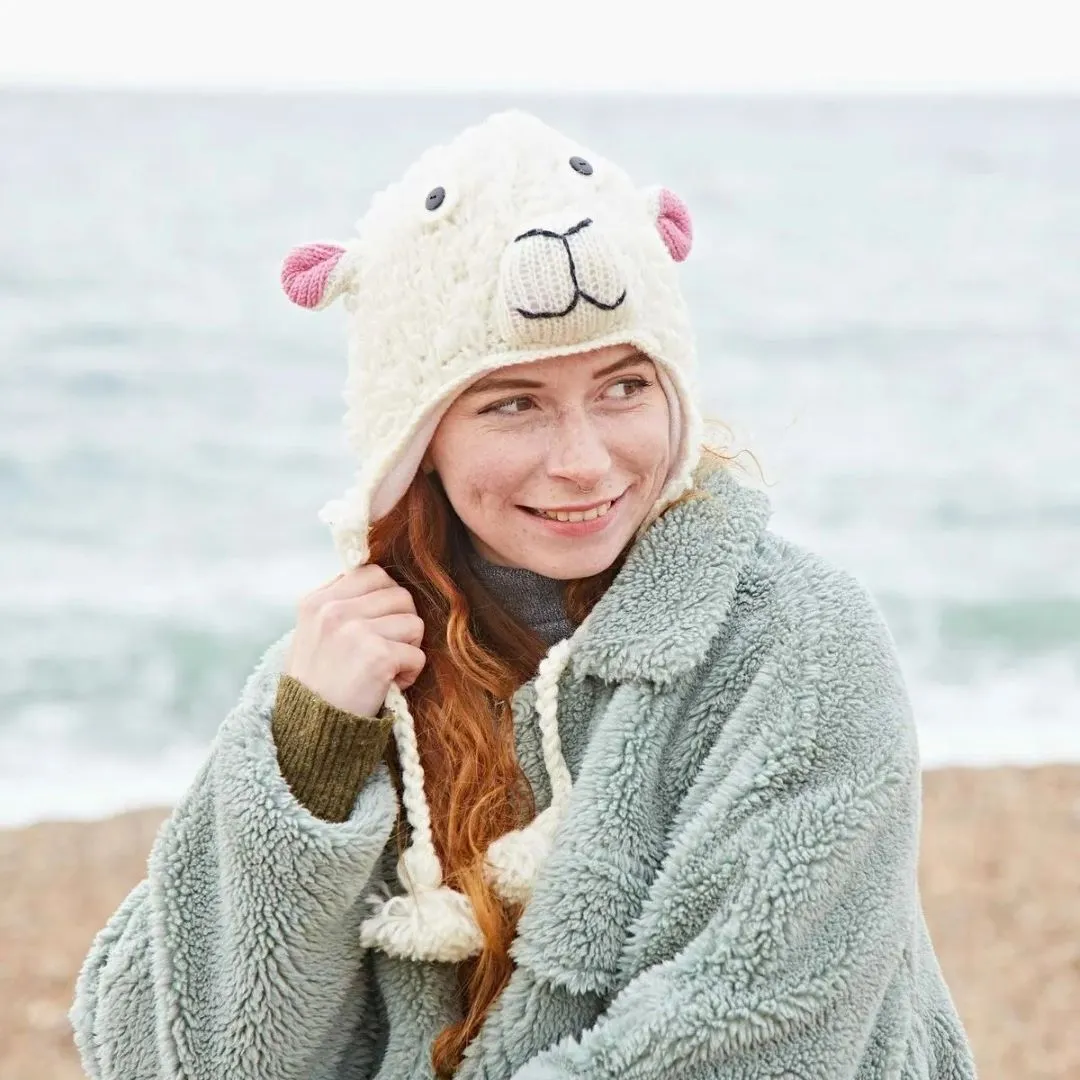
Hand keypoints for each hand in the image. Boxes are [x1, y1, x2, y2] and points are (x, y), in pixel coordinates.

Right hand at [285, 565, 425, 717]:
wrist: (308, 732)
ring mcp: (355, 631)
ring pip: (414, 623)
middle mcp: (333, 610)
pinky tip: (388, 685)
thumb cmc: (318, 685)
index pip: (374, 574)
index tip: (376, 626)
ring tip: (385, 669)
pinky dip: (410, 674)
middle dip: (402, 624)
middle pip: (400, 596)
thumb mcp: (315, 634)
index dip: (385, 599)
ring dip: (407, 649)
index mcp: (317, 601)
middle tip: (385, 650)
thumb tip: (384, 584)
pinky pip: (417, 655)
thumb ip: (341, 605)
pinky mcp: (377, 656)